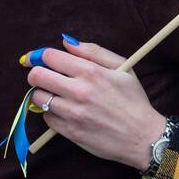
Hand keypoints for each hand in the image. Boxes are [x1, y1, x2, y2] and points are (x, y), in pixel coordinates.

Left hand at [23, 36, 167, 169]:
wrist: (142, 137)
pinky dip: (51, 113)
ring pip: (37, 98)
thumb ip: (93, 51)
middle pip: (37, 76)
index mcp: (91, 72)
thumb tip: (66, 42)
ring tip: (55, 94)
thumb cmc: (133, 100)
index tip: (36, 58)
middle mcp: (78, 91)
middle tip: (43, 76)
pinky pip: (46, 117)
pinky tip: (64, 111)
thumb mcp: (121, 68)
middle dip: (35, 73)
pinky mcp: (70, 132)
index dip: (39, 55)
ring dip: (42, 94)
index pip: (50, 56)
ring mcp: (72, 113)